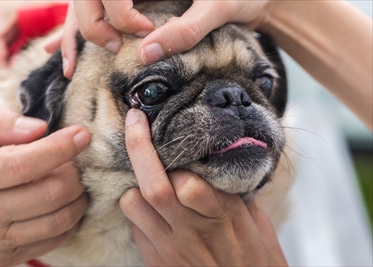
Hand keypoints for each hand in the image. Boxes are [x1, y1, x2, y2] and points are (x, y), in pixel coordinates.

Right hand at [0, 109, 90, 265]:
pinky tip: (67, 203)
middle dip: (75, 174)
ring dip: (79, 198)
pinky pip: (55, 240)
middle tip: (79, 162)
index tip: (82, 135)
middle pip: (50, 194)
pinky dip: (71, 220)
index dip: (58, 149)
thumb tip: (39, 129)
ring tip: (77, 181)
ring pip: (59, 220)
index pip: (21, 165)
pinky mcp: (6, 259)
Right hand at [59, 0, 268, 76]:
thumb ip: (186, 28)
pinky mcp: (140, 3)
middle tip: (94, 57)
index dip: (118, 13)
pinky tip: (70, 51)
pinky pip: (104, 14)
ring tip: (65, 62)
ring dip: (76, 34)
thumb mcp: (218, 6)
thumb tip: (146, 53)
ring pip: (89, 6)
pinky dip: (86, 33)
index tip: (141, 35)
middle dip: (85, 27)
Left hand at [120, 109, 286, 265]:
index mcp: (224, 216)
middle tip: (135, 119)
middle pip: (155, 185)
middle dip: (139, 146)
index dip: (178, 154)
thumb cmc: (257, 263)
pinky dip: (136, 207)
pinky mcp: (155, 261)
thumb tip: (220, 168)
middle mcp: (193, 230)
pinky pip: (134, 226)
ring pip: (134, 203)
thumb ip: (236, 195)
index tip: (170, 130)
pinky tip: (146, 202)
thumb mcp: (259, 225)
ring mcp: (170, 247)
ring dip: (135, 183)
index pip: (190, 180)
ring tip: (144, 174)